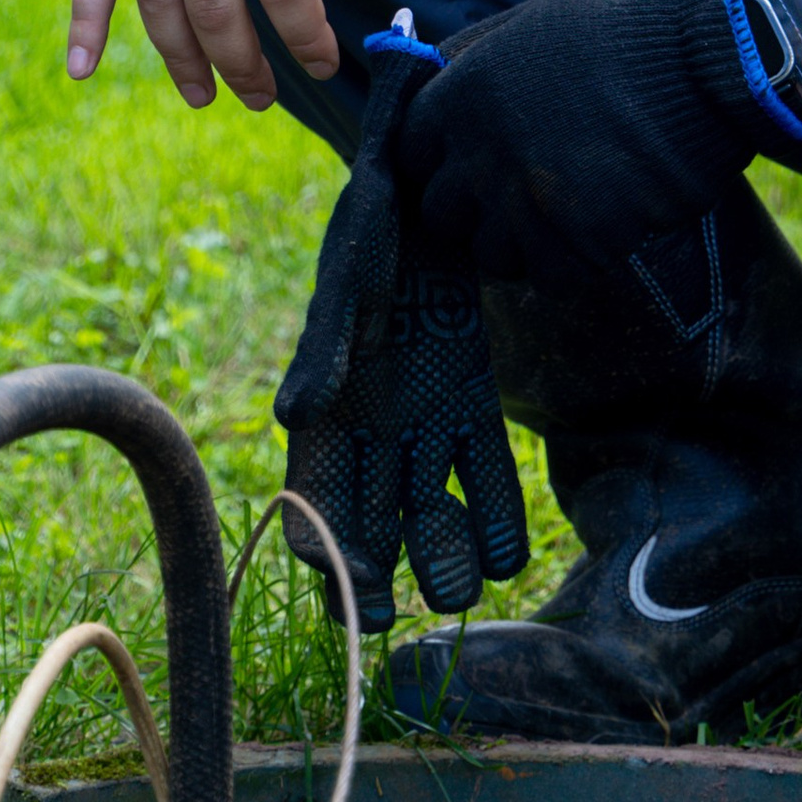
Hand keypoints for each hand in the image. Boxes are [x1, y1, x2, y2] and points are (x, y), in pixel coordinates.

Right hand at [275, 26, 527, 626]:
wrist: (428, 186)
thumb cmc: (370, 233)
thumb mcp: (345, 285)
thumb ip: (323, 352)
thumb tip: (293, 417)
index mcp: (324, 412)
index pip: (311, 499)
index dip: (321, 548)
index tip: (345, 585)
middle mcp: (370, 430)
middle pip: (367, 525)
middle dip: (377, 576)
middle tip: (393, 615)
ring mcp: (423, 423)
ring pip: (428, 513)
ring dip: (441, 557)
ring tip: (462, 589)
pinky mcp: (471, 406)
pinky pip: (484, 475)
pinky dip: (494, 516)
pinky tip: (508, 553)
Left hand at [397, 0, 790, 286]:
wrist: (705, 64)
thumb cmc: (624, 34)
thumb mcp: (532, 22)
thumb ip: (475, 56)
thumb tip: (434, 75)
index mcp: (464, 93)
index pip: (408, 152)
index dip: (437, 162)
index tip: (464, 166)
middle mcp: (483, 152)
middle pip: (441, 214)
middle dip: (474, 209)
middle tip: (518, 195)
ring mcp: (528, 202)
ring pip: (491, 255)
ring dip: (522, 242)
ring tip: (564, 215)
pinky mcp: (579, 240)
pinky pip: (551, 277)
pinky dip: (571, 263)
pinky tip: (600, 231)